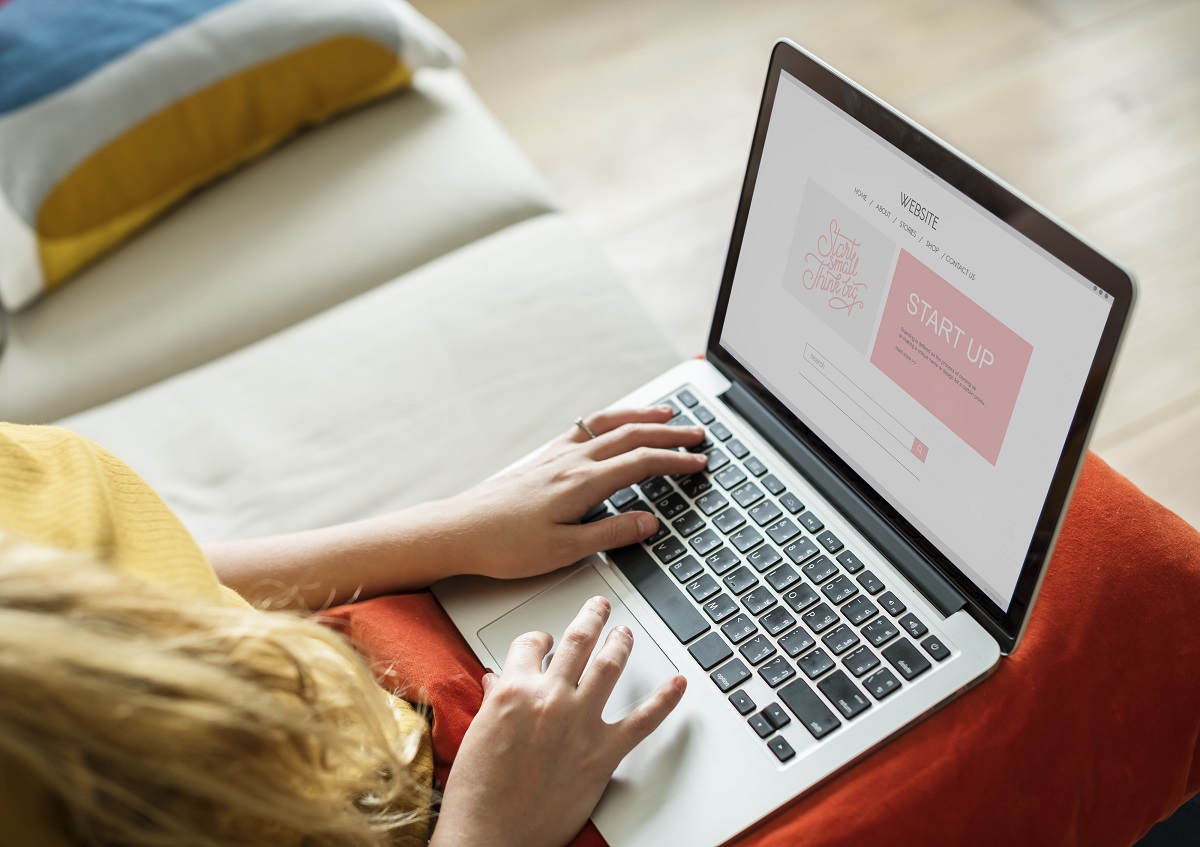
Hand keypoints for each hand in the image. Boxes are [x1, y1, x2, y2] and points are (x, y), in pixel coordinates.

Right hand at [431, 596, 686, 846]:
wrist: (491, 836)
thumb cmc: (477, 793)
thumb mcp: (476, 734)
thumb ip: (493, 702)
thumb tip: (497, 682)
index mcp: (513, 690)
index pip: (530, 644)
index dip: (539, 639)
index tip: (546, 640)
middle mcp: (549, 698)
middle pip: (577, 642)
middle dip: (591, 618)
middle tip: (600, 608)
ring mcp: (580, 723)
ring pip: (609, 666)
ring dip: (621, 643)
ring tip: (626, 633)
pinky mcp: (602, 754)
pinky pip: (642, 720)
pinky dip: (664, 700)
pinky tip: (677, 684)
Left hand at [438, 406, 707, 579]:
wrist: (459, 531)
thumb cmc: (505, 545)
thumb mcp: (564, 551)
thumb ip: (611, 534)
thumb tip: (650, 522)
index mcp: (582, 484)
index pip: (641, 464)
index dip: (675, 462)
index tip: (700, 462)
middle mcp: (571, 462)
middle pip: (631, 436)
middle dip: (669, 434)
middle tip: (698, 434)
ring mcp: (555, 457)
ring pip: (607, 425)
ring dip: (640, 417)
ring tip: (665, 414)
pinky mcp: (542, 460)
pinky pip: (584, 429)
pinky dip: (608, 420)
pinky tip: (611, 424)